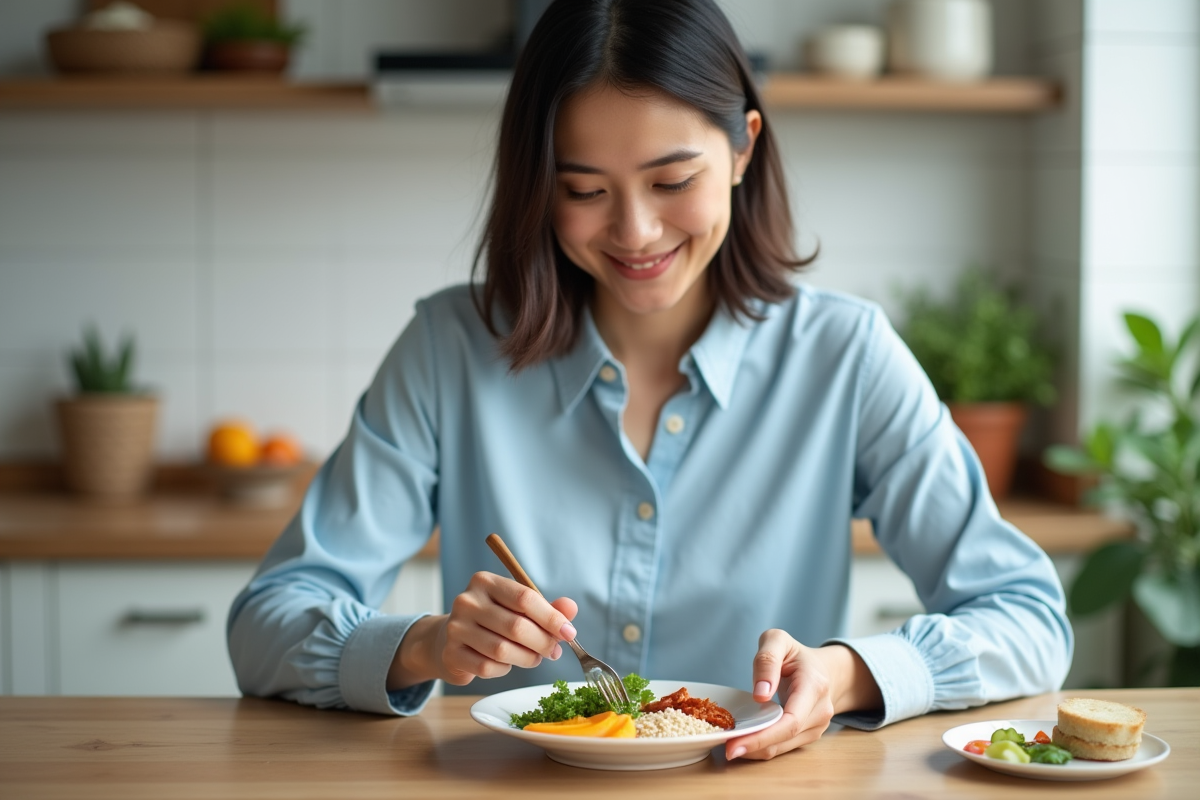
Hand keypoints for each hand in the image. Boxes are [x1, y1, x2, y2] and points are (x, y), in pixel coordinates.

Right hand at [388, 571, 577, 689]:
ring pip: (503, 650)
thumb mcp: (517, 608)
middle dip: (543, 642)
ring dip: (527, 658)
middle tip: (555, 651)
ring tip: (534, 658)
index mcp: (485, 582)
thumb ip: (545, 607)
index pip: (524, 597)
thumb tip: (570, 608)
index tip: (569, 632)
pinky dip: (504, 669)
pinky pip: (487, 667)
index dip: (551, 617)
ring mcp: (455, 627)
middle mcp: (467, 601)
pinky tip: (506, 663)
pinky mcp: (451, 654)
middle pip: (516, 626)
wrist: (449, 640)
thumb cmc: (492, 621)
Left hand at [724, 630, 881, 760]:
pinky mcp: (809, 734)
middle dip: (755, 746)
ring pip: (784, 747)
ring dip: (757, 750)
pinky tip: (745, 742)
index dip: (763, 735)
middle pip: (785, 737)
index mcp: (814, 686)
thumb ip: (767, 660)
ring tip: (731, 746)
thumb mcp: (778, 641)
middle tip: (726, 749)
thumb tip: (760, 694)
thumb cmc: (797, 655)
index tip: (736, 742)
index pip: (791, 720)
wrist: (825, 670)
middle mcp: (820, 710)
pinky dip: (763, 747)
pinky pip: (784, 746)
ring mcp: (817, 726)